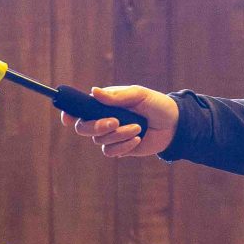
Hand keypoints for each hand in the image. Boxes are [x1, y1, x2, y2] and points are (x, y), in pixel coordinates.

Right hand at [62, 85, 178, 157]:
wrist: (174, 125)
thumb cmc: (157, 105)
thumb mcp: (140, 95)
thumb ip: (117, 96)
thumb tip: (94, 92)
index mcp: (104, 103)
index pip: (80, 108)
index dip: (69, 113)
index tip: (68, 118)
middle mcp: (103, 119)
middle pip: (83, 127)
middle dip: (96, 126)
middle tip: (115, 122)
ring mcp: (111, 135)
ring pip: (99, 140)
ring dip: (118, 135)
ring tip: (138, 127)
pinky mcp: (120, 148)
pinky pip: (111, 151)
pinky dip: (123, 146)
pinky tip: (137, 139)